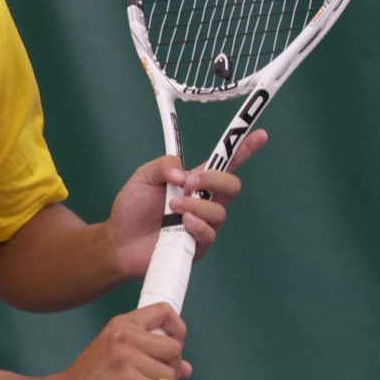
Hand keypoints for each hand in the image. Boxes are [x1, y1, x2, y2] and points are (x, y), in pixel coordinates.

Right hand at [47, 302, 190, 379]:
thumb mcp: (114, 356)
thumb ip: (148, 356)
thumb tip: (187, 369)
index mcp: (121, 324)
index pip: (164, 311)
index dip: (178, 328)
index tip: (175, 344)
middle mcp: (124, 336)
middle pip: (174, 347)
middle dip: (173, 367)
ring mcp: (126, 358)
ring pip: (170, 372)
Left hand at [104, 130, 267, 279]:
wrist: (119, 241)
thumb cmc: (132, 208)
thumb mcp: (143, 177)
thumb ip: (164, 166)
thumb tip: (184, 173)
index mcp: (195, 181)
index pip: (226, 163)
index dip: (244, 149)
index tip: (261, 135)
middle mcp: (204, 202)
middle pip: (232, 186)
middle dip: (215, 180)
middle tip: (190, 183)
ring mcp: (203, 223)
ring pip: (219, 211)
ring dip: (196, 205)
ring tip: (172, 207)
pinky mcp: (197, 245)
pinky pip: (209, 234)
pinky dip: (197, 225)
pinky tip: (182, 222)